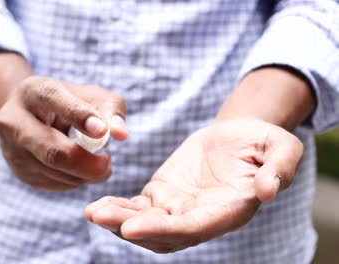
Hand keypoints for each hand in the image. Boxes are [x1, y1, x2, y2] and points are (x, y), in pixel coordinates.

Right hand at [0, 76, 126, 190]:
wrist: (31, 115)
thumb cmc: (69, 103)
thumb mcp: (90, 96)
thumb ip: (110, 109)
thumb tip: (120, 135)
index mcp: (33, 91)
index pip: (54, 99)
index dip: (79, 116)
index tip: (102, 132)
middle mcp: (14, 119)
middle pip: (52, 150)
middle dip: (87, 163)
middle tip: (108, 165)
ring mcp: (12, 149)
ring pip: (55, 172)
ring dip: (84, 174)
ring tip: (96, 162)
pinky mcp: (18, 172)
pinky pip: (54, 184)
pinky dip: (74, 180)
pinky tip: (77, 168)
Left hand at [85, 118, 302, 252]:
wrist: (239, 136)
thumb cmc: (263, 142)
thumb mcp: (281, 148)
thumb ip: (278, 169)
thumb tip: (267, 191)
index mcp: (227, 211)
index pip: (192, 229)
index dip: (163, 231)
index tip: (131, 228)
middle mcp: (199, 217)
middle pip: (161, 232)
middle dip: (129, 227)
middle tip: (99, 215)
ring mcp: (178, 208)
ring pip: (144, 222)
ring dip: (117, 220)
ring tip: (91, 211)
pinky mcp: (162, 194)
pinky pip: (137, 206)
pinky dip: (118, 206)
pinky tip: (97, 204)